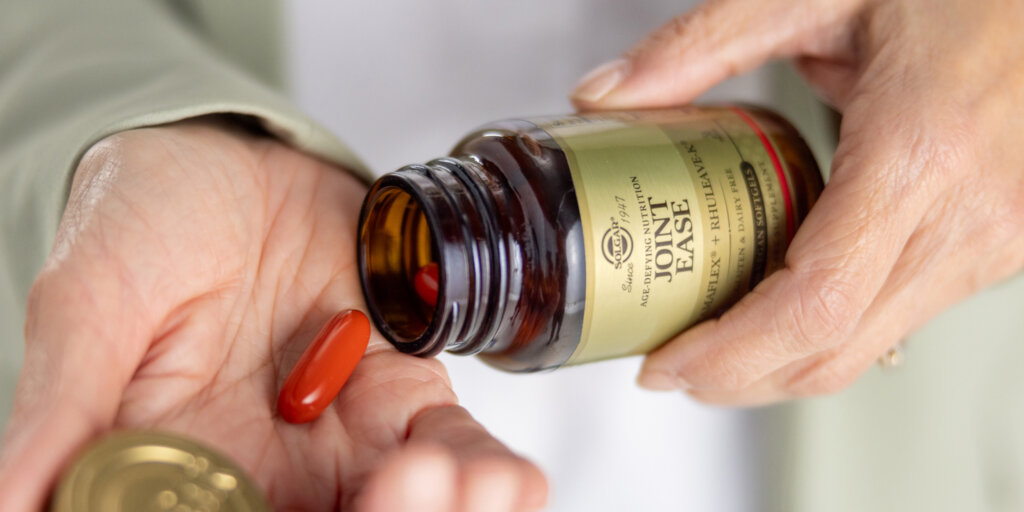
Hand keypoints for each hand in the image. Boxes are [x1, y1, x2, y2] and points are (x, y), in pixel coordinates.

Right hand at [0, 118, 546, 510]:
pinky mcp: (401, 398)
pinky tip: (507, 478)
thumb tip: (7, 498)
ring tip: (477, 493)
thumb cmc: (141, 222)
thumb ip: (63, 401)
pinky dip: (480, 469)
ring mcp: (340, 444)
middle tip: (413, 497)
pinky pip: (450, 450)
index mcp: (174, 474)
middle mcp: (266, 479)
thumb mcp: (90, 302)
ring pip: (405, 510)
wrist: (223, 162)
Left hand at [572, 0, 1023, 403]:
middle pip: (835, 349)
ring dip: (781, 364)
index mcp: (922, 150)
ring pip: (870, 348)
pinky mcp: (1001, 244)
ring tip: (711, 345)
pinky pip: (901, 316)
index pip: (813, 304)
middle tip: (671, 367)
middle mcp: (972, 213)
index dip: (728, 353)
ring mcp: (998, 239)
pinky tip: (780, 304)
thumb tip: (606, 98)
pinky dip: (830, 330)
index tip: (667, 363)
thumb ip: (700, 45)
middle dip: (738, 378)